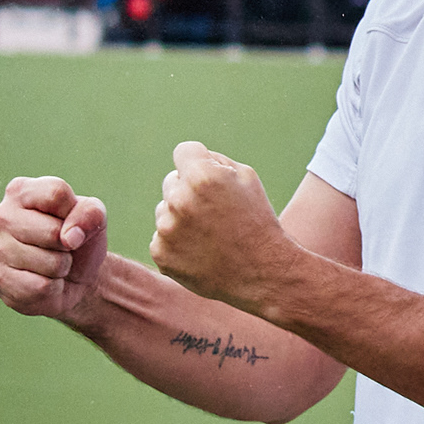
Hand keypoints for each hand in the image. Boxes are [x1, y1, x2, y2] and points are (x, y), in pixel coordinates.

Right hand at [0, 176, 109, 324]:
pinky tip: (41, 281)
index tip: (70, 221)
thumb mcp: (94, 217)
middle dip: (68, 245)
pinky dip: (52, 289)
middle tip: (60, 247)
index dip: (75, 213)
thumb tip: (69, 238)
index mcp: (21, 191)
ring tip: (51, 264)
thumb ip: (91, 213)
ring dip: (61, 268)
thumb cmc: (78, 238)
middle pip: (53, 232)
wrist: (72, 278)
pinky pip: (41, 288)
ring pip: (50, 264)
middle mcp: (0, 215)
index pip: (56, 194)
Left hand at [152, 141, 290, 312]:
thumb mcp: (247, 177)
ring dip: (180, 216)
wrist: (261, 272)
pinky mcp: (161, 254)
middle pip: (172, 181)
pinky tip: (200, 250)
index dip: (198, 160)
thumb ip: (215, 161)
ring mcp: (167, 229)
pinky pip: (161, 237)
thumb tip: (190, 160)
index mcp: (202, 177)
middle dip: (189, 189)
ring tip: (209, 233)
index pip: (183, 151)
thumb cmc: (257, 220)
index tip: (208, 174)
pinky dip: (177, 242)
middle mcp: (179, 200)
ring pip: (165, 210)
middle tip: (214, 210)